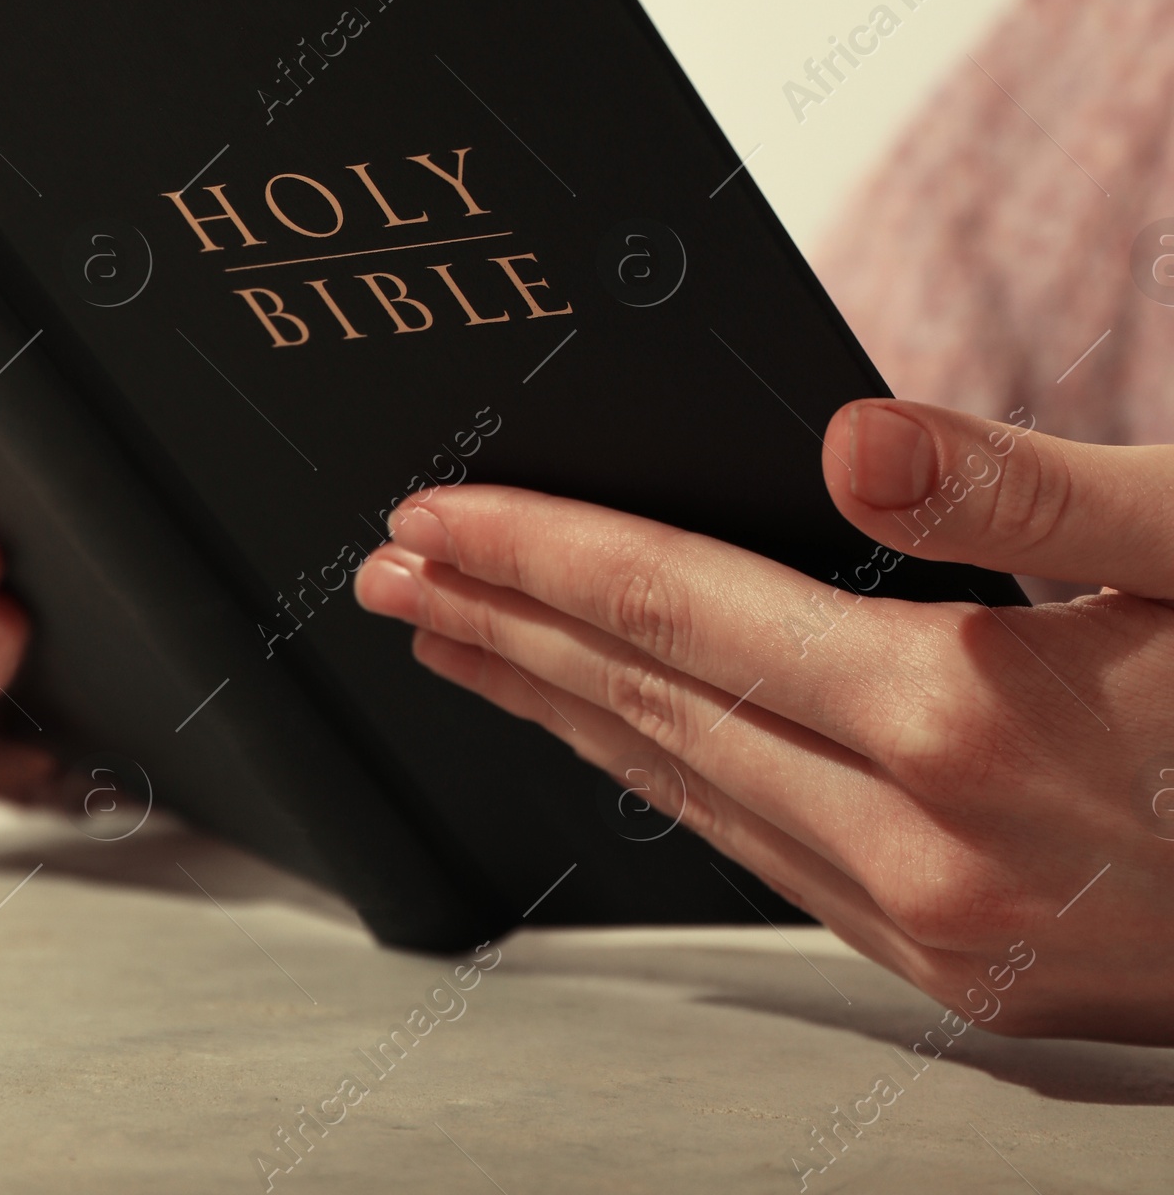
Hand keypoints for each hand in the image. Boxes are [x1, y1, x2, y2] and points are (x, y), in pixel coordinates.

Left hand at [355, 398, 1173, 1042]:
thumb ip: (1026, 490)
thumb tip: (849, 440)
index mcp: (968, 724)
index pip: (684, 616)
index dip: (543, 554)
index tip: (427, 516)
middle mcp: (934, 851)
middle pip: (656, 714)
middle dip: (509, 630)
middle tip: (391, 576)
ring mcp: (950, 936)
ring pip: (697, 802)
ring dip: (570, 714)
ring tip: (470, 648)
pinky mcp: (978, 978)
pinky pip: (774, 866)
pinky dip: (678, 787)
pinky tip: (638, 749)